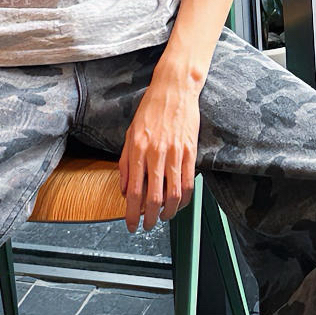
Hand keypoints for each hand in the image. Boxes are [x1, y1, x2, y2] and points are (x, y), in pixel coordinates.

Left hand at [118, 74, 199, 231]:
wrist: (174, 89)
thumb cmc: (150, 109)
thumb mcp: (130, 134)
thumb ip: (125, 163)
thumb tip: (124, 190)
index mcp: (138, 149)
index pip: (134, 191)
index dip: (131, 213)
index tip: (130, 224)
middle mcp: (156, 153)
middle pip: (153, 197)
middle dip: (149, 218)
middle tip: (146, 226)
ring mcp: (175, 152)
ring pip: (174, 194)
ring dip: (168, 213)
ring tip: (163, 217)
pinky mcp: (190, 151)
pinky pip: (188, 182)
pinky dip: (185, 199)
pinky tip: (179, 203)